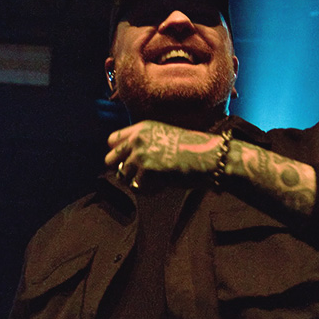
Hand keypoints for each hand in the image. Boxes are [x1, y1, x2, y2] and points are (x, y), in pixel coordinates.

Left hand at [105, 120, 220, 186]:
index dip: (118, 153)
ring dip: (136, 182)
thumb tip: (125, 162)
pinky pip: (137, 188)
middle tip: (140, 176)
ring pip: (122, 176)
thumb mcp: (164, 136)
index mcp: (141, 128)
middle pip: (110, 159)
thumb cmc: (191, 149)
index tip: (129, 161)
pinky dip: (148, 190)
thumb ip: (144, 144)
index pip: (112, 141)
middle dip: (123, 169)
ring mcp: (140, 155)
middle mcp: (137, 139)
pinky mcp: (146, 171)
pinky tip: (162, 186)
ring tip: (154, 182)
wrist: (208, 156)